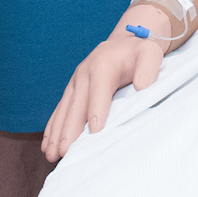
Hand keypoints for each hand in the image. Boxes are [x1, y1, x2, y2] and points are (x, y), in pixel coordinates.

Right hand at [42, 6, 174, 161]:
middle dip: (69, 129)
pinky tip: (47, 144)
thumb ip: (148, 67)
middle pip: (76, 105)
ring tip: (51, 154)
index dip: (96, 111)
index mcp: (103, 65)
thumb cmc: (140, 52)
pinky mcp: (72, 89)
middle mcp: (84, 73)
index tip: (94, 132)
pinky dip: (53, 127)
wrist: (126, 42)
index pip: (99, 91)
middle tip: (65, 151)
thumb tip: (142, 85)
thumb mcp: (150, 53)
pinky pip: (60, 109)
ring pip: (64, 110)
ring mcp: (76, 81)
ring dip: (56, 133)